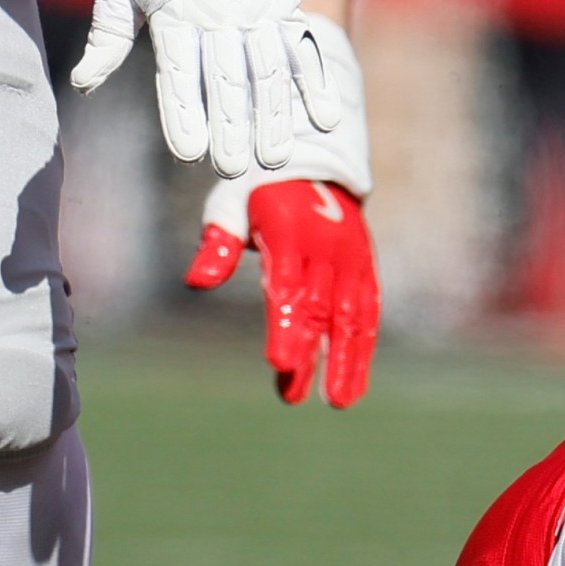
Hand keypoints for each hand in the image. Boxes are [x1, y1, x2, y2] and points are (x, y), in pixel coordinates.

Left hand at [71, 0, 342, 177]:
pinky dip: (317, 84)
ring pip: (269, 71)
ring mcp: (257, 11)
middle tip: (232, 168)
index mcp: (173, 11)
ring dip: (274, 117)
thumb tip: (84, 85)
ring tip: (272, 159)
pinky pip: (304, 48)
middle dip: (231, 126)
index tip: (189, 153)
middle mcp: (218, 13)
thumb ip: (108, 35)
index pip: (178, 71)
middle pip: (226, 79)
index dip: (183, 112)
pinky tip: (324, 120)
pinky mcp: (286, 7)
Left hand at [189, 180, 378, 405]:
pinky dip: (362, 352)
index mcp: (291, 231)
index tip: (278, 362)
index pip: (288, 285)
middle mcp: (328, 248)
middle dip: (308, 352)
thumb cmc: (258, 191)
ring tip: (336, 402)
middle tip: (293, 395)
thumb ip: (217, 244)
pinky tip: (352, 386)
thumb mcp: (230, 205)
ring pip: (352, 318)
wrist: (314, 163)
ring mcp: (352, 262)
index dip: (285, 325)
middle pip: (319, 308)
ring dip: (345, 362)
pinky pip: (368, 317)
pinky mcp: (366, 273)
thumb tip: (196, 283)